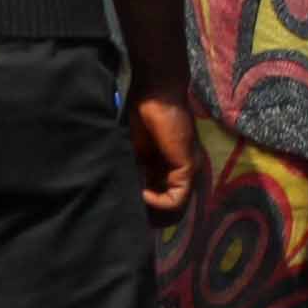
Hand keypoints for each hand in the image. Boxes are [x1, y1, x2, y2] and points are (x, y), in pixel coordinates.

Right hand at [128, 89, 194, 221]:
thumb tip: (119, 194)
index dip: (144, 211)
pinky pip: (175, 200)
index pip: (162, 203)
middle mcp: (182, 173)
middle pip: (169, 212)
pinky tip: (140, 193)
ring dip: (151, 212)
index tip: (125, 206)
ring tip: (133, 202)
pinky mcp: (188, 167)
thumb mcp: (133, 151)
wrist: (154, 91)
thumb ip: (133, 172)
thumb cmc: (141, 113)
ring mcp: (188, 171)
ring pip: (174, 210)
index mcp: (169, 169)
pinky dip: (156, 203)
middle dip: (148, 216)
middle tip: (128, 212)